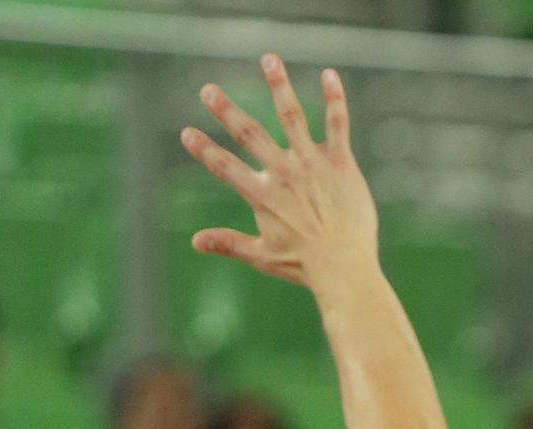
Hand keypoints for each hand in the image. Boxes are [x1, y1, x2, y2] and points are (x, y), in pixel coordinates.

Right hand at [181, 54, 377, 291]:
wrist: (345, 266)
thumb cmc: (305, 265)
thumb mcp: (261, 255)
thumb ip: (229, 242)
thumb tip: (195, 241)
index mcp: (262, 195)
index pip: (226, 167)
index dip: (204, 150)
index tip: (187, 133)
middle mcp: (283, 173)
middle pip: (250, 134)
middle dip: (227, 111)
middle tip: (208, 90)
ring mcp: (312, 164)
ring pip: (291, 116)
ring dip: (278, 85)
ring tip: (268, 59)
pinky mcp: (341, 163)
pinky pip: (337, 124)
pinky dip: (334, 99)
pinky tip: (329, 75)